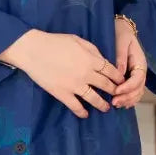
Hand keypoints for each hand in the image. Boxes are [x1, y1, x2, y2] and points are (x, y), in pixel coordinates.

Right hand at [0, 29, 123, 118]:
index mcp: (92, 60)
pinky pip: (76, 106)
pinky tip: (85, 115)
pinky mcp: (63, 94)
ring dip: (102, 105)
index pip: (111, 71)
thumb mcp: (78, 40)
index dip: (118, 77)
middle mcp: (87, 74)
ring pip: (94, 99)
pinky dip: (82, 112)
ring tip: (106, 108)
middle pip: (106, 85)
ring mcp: (75, 86)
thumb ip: (93, 50)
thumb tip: (102, 60)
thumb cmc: (55, 42)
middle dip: (114, 91)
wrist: (34, 51)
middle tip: (117, 95)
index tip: (121, 81)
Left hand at [110, 16, 146, 107]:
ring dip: (128, 100)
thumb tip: (119, 73)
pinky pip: (134, 91)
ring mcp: (137, 74)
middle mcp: (140, 70)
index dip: (128, 87)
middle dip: (127, 97)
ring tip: (116, 104)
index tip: (116, 91)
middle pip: (138, 88)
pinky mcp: (132, 77)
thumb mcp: (121, 42)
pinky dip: (129, 99)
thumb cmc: (120, 33)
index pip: (137, 78)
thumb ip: (121, 57)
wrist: (121, 28)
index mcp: (140, 61)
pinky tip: (122, 104)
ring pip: (137, 92)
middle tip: (114, 102)